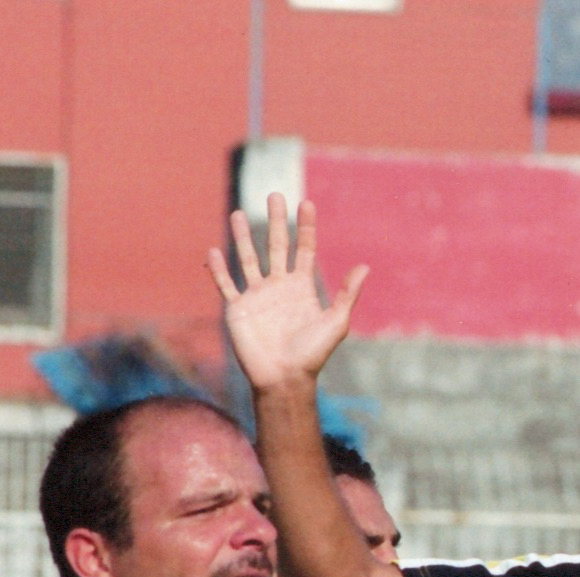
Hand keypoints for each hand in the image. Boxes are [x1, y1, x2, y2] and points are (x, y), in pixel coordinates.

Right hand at [206, 194, 367, 391]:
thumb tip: (365, 266)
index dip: (306, 227)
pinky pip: (226, 285)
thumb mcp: (336, 322)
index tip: (306, 203)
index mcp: (302, 288)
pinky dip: (219, 269)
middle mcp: (279, 287)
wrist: (285, 378)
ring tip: (240, 213)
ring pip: (248, 259)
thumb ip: (347, 294)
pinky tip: (214, 251)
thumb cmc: (313, 354)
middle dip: (277, 221)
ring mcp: (257, 296)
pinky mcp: (238, 309)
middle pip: (277, 246)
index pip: (304, 250)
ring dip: (244, 237)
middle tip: (275, 194)